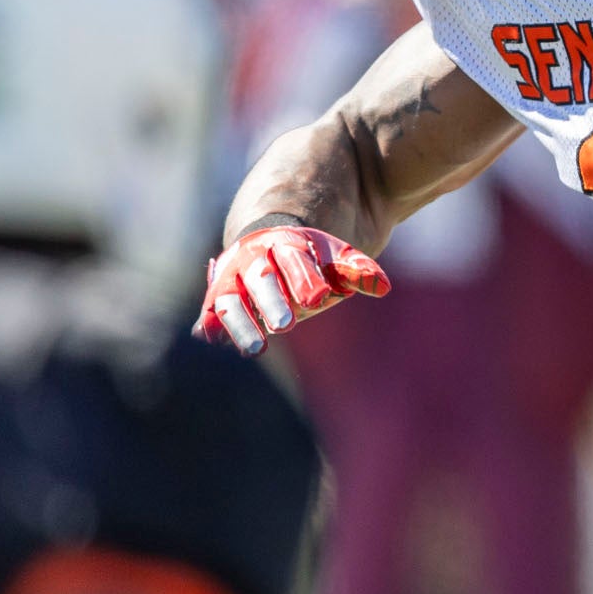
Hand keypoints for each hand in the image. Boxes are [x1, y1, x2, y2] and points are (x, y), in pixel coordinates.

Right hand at [196, 225, 388, 355]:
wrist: (267, 243)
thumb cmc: (310, 259)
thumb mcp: (335, 258)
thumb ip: (356, 270)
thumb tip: (382, 286)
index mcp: (286, 244)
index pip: (295, 260)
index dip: (305, 279)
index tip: (318, 298)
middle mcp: (253, 260)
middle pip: (260, 279)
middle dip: (272, 301)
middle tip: (286, 325)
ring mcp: (231, 279)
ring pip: (229, 299)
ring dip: (241, 324)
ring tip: (256, 349)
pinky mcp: (216, 298)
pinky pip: (210, 312)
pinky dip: (209, 325)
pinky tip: (212, 340)